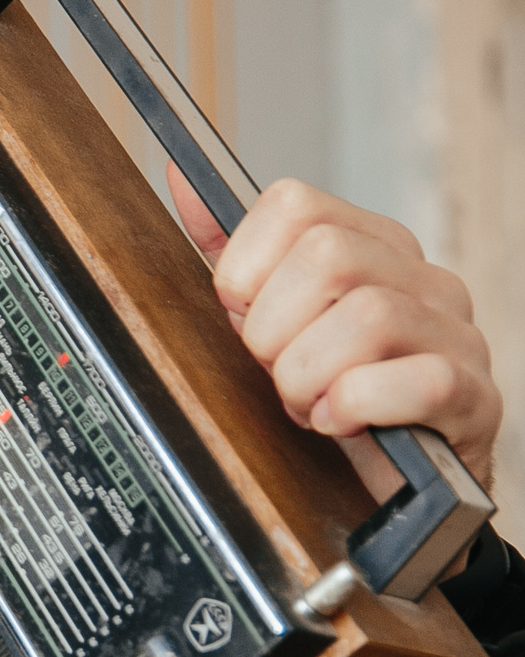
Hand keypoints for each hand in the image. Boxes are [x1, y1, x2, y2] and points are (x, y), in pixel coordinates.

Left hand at [172, 168, 500, 499]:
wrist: (393, 479)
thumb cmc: (332, 391)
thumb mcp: (271, 319)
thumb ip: (231, 252)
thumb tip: (183, 177)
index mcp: (372, 248)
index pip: (294, 205)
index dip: (245, 268)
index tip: (242, 316)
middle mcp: (423, 278)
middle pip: (326, 258)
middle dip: (273, 330)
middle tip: (276, 370)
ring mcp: (455, 333)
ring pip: (367, 317)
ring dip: (310, 376)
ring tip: (309, 403)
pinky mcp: (473, 395)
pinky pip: (417, 380)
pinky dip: (357, 406)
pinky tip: (341, 421)